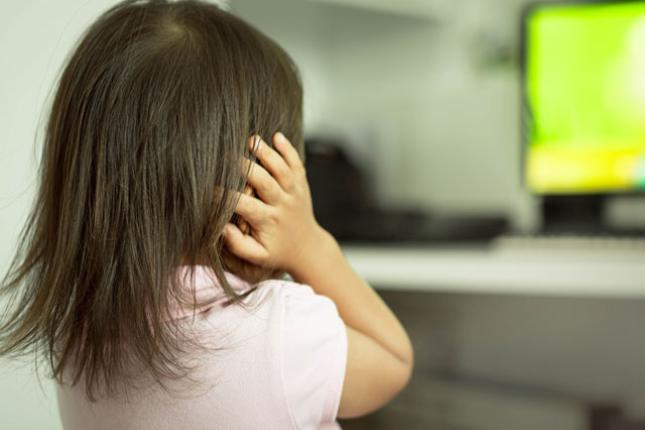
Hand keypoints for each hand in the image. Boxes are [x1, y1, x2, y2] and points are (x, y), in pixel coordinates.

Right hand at [222, 132, 329, 275]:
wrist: (307, 247)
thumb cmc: (276, 251)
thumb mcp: (257, 256)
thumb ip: (238, 245)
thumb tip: (221, 227)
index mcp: (268, 221)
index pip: (244, 205)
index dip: (225, 196)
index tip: (208, 187)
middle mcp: (282, 204)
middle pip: (265, 182)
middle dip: (246, 167)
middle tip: (227, 155)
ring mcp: (294, 192)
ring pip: (282, 170)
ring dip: (267, 154)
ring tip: (251, 140)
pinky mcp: (301, 184)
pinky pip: (296, 164)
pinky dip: (289, 150)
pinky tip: (276, 136)